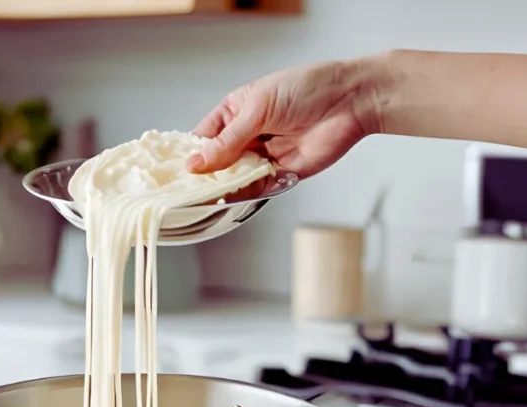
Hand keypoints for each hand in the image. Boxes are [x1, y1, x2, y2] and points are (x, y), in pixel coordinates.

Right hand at [188, 58, 379, 177]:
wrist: (350, 102)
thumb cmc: (305, 90)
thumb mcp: (257, 109)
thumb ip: (227, 141)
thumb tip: (196, 164)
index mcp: (234, 113)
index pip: (202, 138)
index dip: (190, 155)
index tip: (176, 172)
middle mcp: (246, 136)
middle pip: (216, 163)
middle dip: (205, 176)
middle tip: (188, 191)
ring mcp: (262, 156)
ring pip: (234, 178)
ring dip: (223, 187)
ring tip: (208, 196)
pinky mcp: (281, 174)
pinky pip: (257, 188)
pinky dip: (245, 194)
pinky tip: (233, 198)